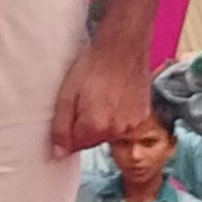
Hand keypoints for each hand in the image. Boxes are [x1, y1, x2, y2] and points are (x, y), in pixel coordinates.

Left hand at [50, 38, 154, 155]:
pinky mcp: (143, 116)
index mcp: (95, 127)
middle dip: (86, 127)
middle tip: (86, 101)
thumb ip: (61, 127)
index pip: (76, 146)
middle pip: (93, 140)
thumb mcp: (67, 94)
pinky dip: (119, 116)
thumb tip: (59, 154)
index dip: (70, 132)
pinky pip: (125, 125)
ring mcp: (132, 124)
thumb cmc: (91, 67)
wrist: (122, 48)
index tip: (71, 114)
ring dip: (104, 123)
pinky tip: (116, 97)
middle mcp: (116, 131)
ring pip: (110, 133)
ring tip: (102, 97)